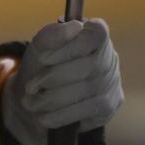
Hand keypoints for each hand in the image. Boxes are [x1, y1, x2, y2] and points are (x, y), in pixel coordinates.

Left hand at [1, 18, 122, 144]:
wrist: (38, 96)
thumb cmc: (43, 64)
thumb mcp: (40, 47)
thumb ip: (53, 34)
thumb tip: (75, 27)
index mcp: (96, 34)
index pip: (96, 35)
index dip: (70, 47)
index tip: (44, 58)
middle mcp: (110, 57)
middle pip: (91, 66)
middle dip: (55, 78)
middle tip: (30, 87)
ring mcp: (113, 83)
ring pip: (89, 91)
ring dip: (54, 100)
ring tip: (31, 103)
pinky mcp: (110, 106)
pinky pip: (89, 111)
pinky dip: (62, 115)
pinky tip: (44, 116)